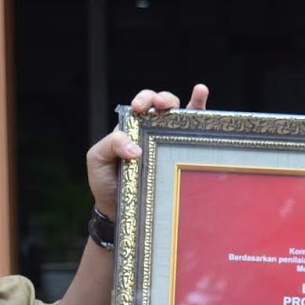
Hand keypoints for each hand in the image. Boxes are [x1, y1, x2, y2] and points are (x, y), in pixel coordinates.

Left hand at [86, 84, 209, 218]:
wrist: (119, 212)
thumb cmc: (107, 183)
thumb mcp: (98, 159)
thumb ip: (111, 144)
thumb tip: (136, 147)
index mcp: (133, 129)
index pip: (143, 106)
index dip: (144, 100)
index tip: (140, 108)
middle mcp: (153, 132)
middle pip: (164, 105)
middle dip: (164, 99)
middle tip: (160, 106)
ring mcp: (169, 145)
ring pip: (183, 116)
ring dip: (192, 102)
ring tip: (198, 92)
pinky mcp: (182, 160)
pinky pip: (195, 137)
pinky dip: (204, 118)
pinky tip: (206, 100)